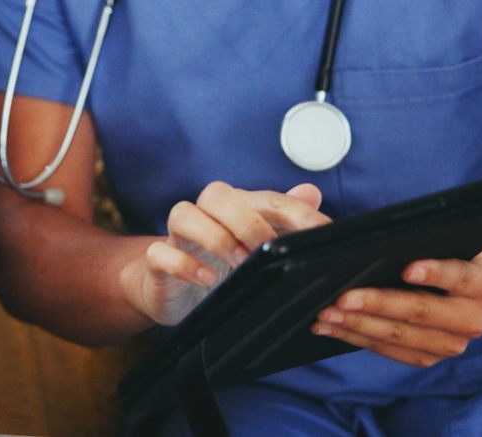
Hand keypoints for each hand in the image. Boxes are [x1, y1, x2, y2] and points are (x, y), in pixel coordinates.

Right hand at [123, 181, 329, 326]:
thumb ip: (282, 219)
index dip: (298, 212)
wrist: (168, 289)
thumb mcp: (255, 245)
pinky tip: (206, 280)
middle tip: (269, 249)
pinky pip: (160, 253)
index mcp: (236, 208)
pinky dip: (183, 264)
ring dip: (215, 237)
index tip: (324, 231)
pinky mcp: (157, 262)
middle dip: (247, 220)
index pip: (268, 199)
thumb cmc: (218, 264)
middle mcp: (206, 214)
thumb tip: (312, 192)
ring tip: (239, 263)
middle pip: (218, 195)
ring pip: (184, 214)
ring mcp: (178, 236)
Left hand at [311, 249, 481, 367]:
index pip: (460, 275)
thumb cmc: (450, 255)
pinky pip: (391, 351)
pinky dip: (358, 338)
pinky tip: (333, 328)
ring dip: (360, 326)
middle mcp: (473, 317)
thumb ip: (425, 239)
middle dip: (379, 303)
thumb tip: (378, 237)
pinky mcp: (431, 357)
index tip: (407, 268)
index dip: (435, 272)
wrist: (472, 293)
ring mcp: (453, 343)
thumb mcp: (449, 240)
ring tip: (327, 314)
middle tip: (343, 296)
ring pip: (402, 336)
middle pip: (422, 311)